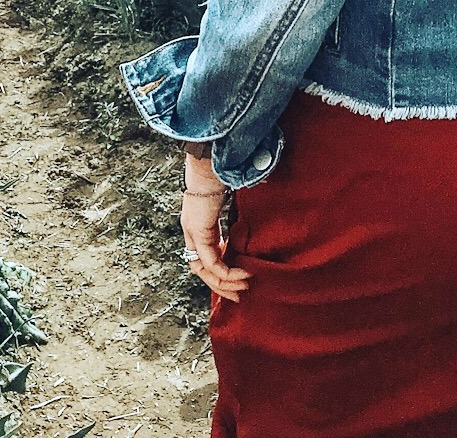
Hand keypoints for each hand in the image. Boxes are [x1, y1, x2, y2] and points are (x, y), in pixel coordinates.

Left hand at [181, 153, 250, 301]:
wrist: (209, 161)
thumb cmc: (219, 171)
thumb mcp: (231, 193)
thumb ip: (241, 202)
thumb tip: (265, 189)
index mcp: (197, 222)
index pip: (203, 255)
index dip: (219, 268)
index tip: (238, 275)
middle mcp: (191, 230)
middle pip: (201, 268)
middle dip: (221, 285)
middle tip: (239, 294)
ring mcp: (192, 232)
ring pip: (204, 271)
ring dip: (224, 283)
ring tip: (244, 287)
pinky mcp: (198, 233)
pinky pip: (211, 263)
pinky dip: (227, 273)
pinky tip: (243, 274)